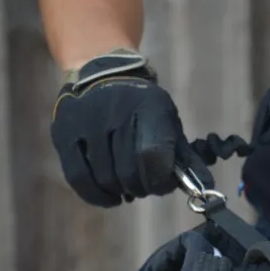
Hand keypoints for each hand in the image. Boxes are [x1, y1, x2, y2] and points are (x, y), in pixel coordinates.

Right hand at [51, 49, 212, 206]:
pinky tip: (111, 198)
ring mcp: (85, 122)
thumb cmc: (142, 107)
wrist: (101, 72)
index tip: (164, 185)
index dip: (161, 180)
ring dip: (121, 191)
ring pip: (106, 178)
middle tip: (145, 187)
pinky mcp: (63, 133)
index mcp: (148, 107)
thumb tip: (206, 187)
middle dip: (142, 187)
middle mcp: (114, 111)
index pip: (154, 155)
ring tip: (128, 188)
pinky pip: (79, 178)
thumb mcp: (169, 121)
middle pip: (129, 172)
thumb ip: (185, 156)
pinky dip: (97, 195)